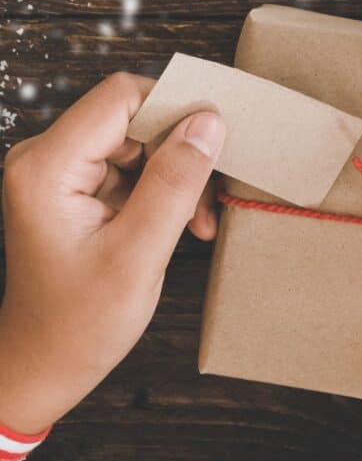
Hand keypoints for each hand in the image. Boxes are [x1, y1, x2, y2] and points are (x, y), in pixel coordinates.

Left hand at [0, 72, 225, 432]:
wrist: (44, 363)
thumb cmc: (79, 323)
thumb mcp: (138, 256)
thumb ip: (174, 184)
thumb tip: (208, 123)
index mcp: (48, 167)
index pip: (121, 97)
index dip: (175, 108)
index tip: (217, 140)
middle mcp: (45, 158)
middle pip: (132, 117)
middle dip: (180, 151)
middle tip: (209, 199)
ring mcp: (59, 172)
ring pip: (138, 141)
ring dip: (176, 175)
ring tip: (197, 220)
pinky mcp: (74, 188)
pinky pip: (130, 166)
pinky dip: (161, 190)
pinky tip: (182, 222)